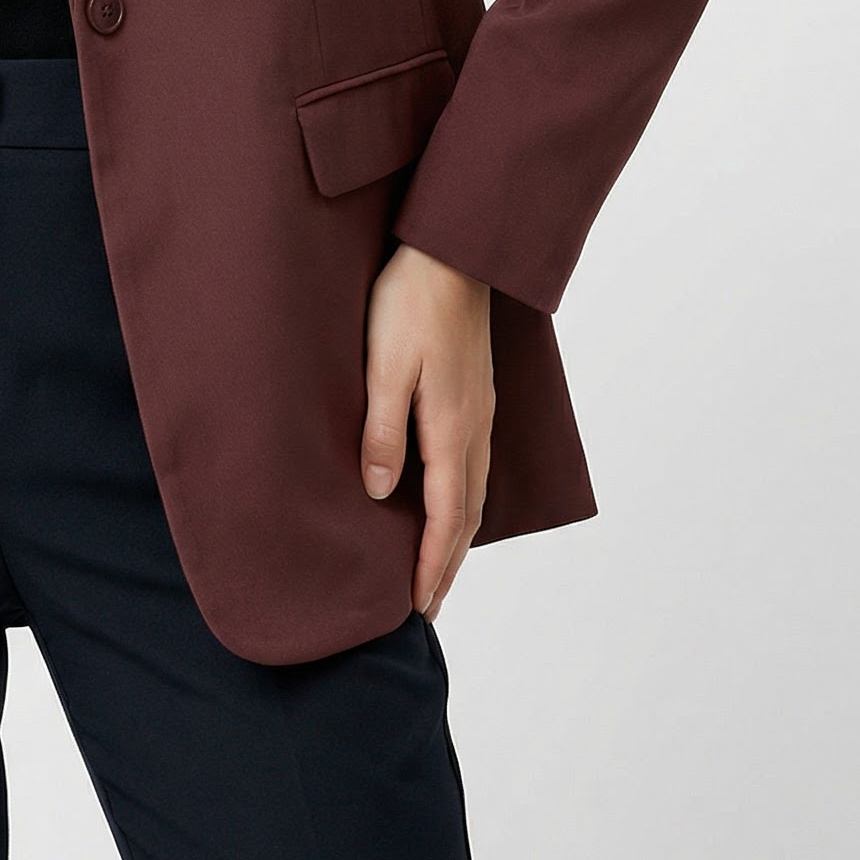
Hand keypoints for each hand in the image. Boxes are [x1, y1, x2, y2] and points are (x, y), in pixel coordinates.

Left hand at [360, 243, 493, 620]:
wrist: (449, 253)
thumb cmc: (409, 304)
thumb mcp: (383, 367)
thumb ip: (383, 431)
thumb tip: (381, 494)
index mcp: (451, 429)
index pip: (446, 517)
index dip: (431, 564)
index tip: (417, 605)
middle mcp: (474, 428)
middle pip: (467, 515)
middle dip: (447, 563)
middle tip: (428, 604)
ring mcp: (479, 410)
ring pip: (474, 491)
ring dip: (458, 536)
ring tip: (438, 565)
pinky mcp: (475, 393)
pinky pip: (474, 464)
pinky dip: (463, 500)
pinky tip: (450, 499)